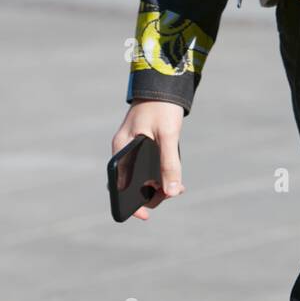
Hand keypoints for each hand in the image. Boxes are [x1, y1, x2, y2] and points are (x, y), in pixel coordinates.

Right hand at [110, 100, 184, 220]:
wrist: (163, 84)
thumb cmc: (162, 108)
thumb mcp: (168, 136)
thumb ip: (170, 164)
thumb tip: (172, 191)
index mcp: (122, 150)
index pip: (119, 186)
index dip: (131, 204)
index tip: (144, 216)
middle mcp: (124, 152)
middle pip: (133, 184)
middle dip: (153, 194)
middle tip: (175, 192)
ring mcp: (133, 150)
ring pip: (143, 177)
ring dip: (159, 185)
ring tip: (179, 187)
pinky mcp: (143, 147)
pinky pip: (149, 168)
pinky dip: (161, 175)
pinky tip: (175, 178)